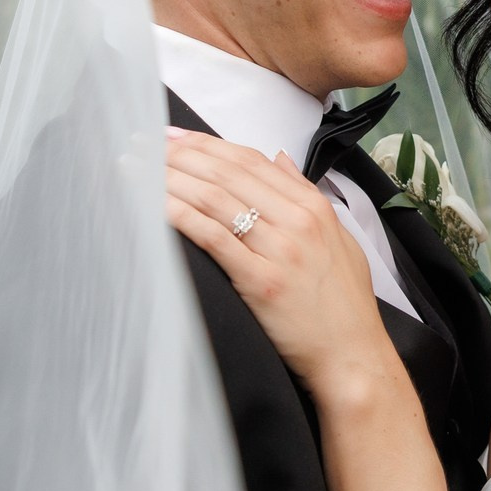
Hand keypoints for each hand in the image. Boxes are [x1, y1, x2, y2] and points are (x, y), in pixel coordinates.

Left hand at [163, 130, 393, 395]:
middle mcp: (297, 221)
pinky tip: (153, 205)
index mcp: (313, 207)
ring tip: (137, 168)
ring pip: (215, 198)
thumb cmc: (344, 304)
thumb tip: (279, 159)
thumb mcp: (338, 237)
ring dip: (170, 179)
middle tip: (143, 145)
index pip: (250, 160)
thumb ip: (306, 194)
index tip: (172, 136)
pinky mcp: (260, 281)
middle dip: (179, 154)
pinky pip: (213, 237)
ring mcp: (280, 250)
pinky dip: (180, 215)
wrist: (352, 354)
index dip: (205, 144)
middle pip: (227, 172)